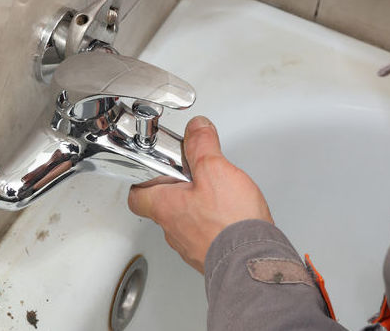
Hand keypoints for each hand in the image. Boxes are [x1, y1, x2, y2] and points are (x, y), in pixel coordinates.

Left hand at [128, 116, 273, 273]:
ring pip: (185, 221)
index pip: (137, 195)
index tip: (155, 169)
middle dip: (177, 189)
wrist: (252, 262)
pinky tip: (229, 214)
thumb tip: (197, 128)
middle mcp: (174, 230)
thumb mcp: (214, 169)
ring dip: (196, 206)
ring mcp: (191, 245)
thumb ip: (201, 144)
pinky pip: (205, 235)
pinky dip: (213, 223)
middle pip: (163, 206)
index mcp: (166, 207)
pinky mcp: (211, 255)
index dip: (143, 180)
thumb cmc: (229, 222)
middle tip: (192, 175)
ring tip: (216, 193)